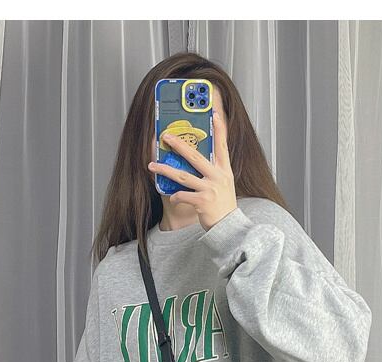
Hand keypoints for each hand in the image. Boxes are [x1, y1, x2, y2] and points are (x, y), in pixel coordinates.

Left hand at [147, 110, 236, 231]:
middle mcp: (218, 177)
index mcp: (224, 170)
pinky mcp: (202, 201)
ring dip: (165, 169)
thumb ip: (215, 171)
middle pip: (195, 156)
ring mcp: (210, 189)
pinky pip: (182, 195)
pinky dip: (175, 196)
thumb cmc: (223, 205)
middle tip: (166, 136)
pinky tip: (173, 197)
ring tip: (152, 164)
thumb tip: (198, 159)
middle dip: (179, 144)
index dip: (219, 129)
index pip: (223, 146)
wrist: (228, 227)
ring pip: (183, 175)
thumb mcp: (224, 184)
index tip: (214, 114)